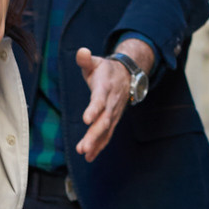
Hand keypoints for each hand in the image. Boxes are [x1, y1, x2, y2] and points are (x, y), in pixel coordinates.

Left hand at [72, 38, 154, 161]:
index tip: (86, 120)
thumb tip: (81, 52)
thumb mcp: (95, 62)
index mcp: (104, 88)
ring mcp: (113, 113)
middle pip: (103, 121)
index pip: (99, 100)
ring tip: (85, 154)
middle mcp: (111, 103)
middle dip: (94, 135)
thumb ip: (86, 59)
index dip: (94, 110)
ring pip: (106, 131)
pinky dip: (99, 146)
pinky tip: (89, 156)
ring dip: (96, 144)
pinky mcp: (112, 120)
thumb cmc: (105, 70)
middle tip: (83, 147)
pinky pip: (107, 135)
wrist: (127, 76)